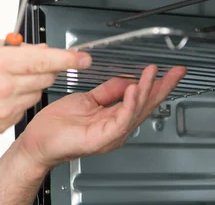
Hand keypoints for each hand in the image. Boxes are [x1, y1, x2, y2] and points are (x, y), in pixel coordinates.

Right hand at [0, 39, 91, 136]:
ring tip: (7, 81)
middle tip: (30, 64)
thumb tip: (40, 49)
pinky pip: (24, 108)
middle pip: (46, 77)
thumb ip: (14, 47)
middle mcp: (5, 87)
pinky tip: (0, 96)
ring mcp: (6, 108)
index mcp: (0, 63)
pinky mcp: (4, 124)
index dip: (68, 59)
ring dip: (31, 85)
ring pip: (37, 93)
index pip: (45, 60)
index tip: (83, 58)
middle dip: (46, 68)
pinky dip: (19, 100)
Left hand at [17, 64, 186, 169]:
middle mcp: (116, 128)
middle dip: (161, 88)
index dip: (156, 86)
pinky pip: (120, 120)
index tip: (169, 72)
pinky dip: (128, 104)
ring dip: (146, 91)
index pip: (140, 100)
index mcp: (114, 118)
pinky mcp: (101, 138)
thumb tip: (126, 80)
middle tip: (176, 73)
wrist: (38, 140)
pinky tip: (133, 90)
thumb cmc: (57, 125)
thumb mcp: (87, 99)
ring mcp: (110, 134)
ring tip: (152, 74)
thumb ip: (108, 91)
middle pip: (145, 106)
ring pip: (135, 111)